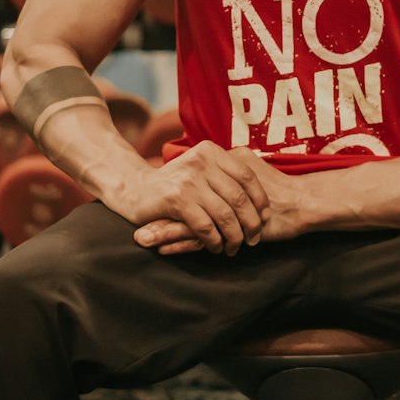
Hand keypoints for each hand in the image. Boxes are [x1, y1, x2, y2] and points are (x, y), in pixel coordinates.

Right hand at [119, 141, 270, 256]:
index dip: (261, 199)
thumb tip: (261, 194)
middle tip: (254, 239)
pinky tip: (216, 248)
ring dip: (234, 237)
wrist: (134, 188)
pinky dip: (214, 241)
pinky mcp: (177, 200)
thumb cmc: (173, 184)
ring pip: (225, 215)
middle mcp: (202, 162)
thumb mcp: (199, 168)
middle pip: (239, 197)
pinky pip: (206, 227)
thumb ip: (223, 174)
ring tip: (235, 248)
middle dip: (251, 223)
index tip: (266, 217)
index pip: (247, 175)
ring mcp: (189, 180)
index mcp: (211, 151)